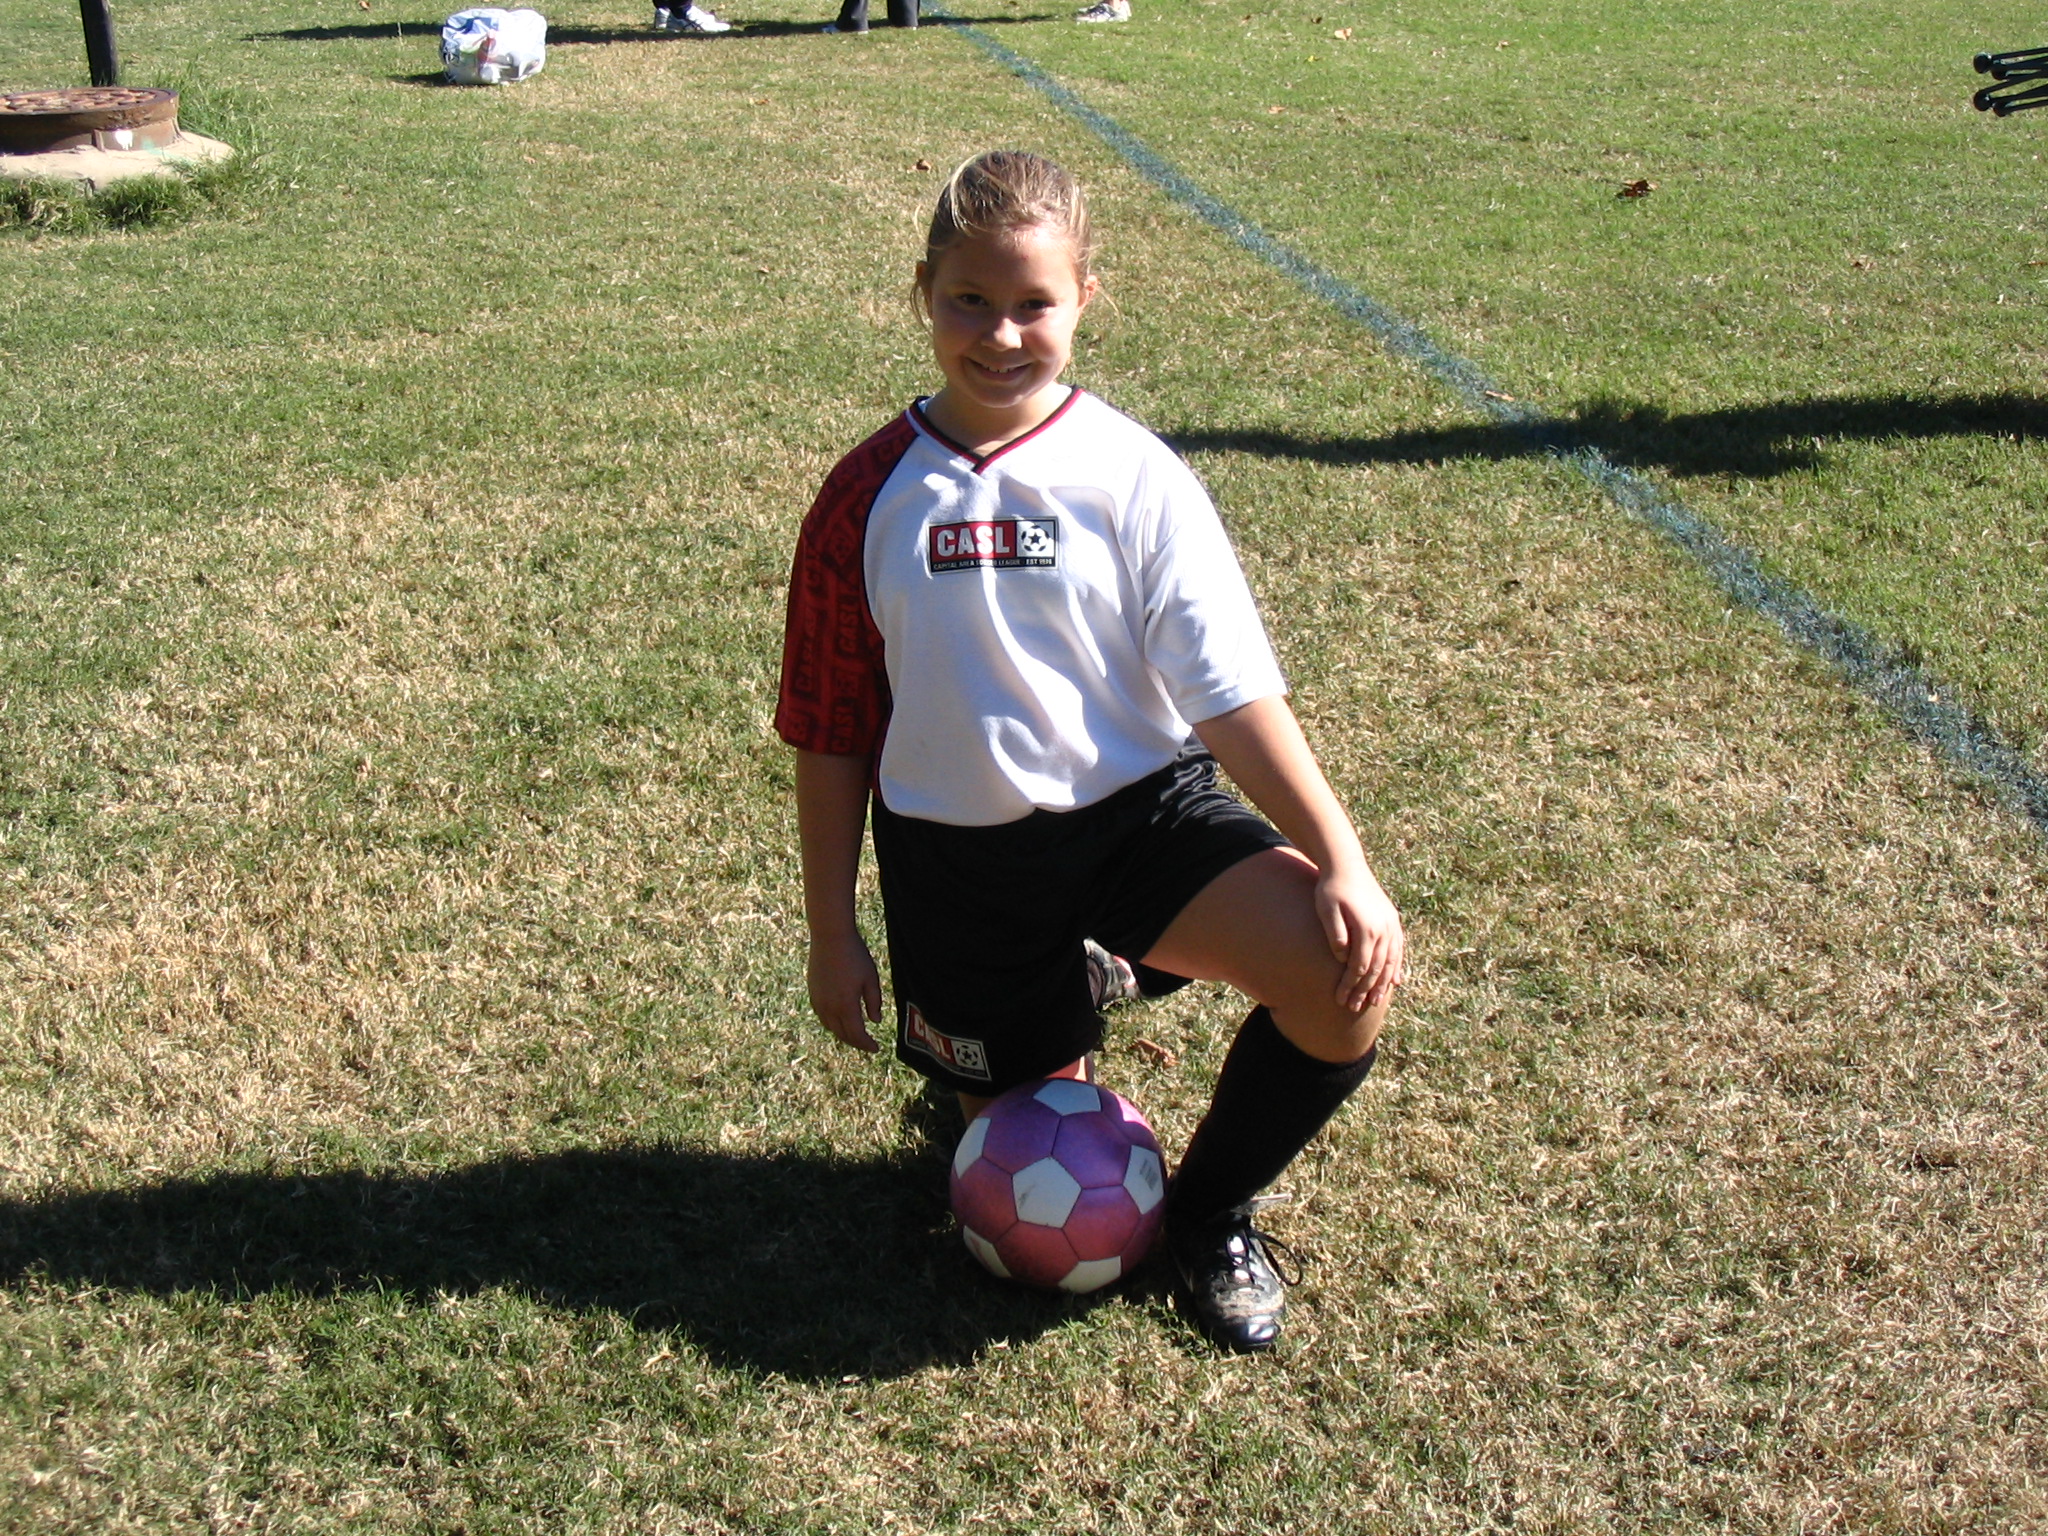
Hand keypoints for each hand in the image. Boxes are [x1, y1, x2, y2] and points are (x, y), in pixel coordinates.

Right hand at [808, 930, 883, 1053]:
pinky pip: (822, 1017)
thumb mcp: (871, 978)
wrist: (830, 937)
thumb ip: (874, 1002)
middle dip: (856, 1042)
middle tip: (868, 1045)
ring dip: (843, 1034)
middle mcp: (830, 1007)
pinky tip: (840, 1020)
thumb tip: (876, 1021)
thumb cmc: (855, 956)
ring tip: (855, 1035)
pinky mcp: (813, 993)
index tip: (876, 1049)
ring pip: (831, 1027)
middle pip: (843, 1034)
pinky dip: (832, 1024)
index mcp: (846, 1005)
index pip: (857, 1034)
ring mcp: (819, 1001)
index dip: (867, 1044)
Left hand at [1315, 864, 1405, 1014]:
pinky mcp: (1392, 921)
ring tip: (1375, 1002)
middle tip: (1354, 1008)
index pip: (1360, 967)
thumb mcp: (1326, 909)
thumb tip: (1343, 958)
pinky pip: (1398, 950)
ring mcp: (1391, 925)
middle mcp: (1384, 929)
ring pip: (1391, 962)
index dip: (1350, 986)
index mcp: (1367, 928)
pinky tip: (1396, 982)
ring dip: (1383, 984)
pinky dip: (1397, 967)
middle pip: (1377, 968)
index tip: (1340, 1000)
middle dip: (1365, 991)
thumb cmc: (1331, 889)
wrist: (1347, 865)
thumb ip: (1335, 934)